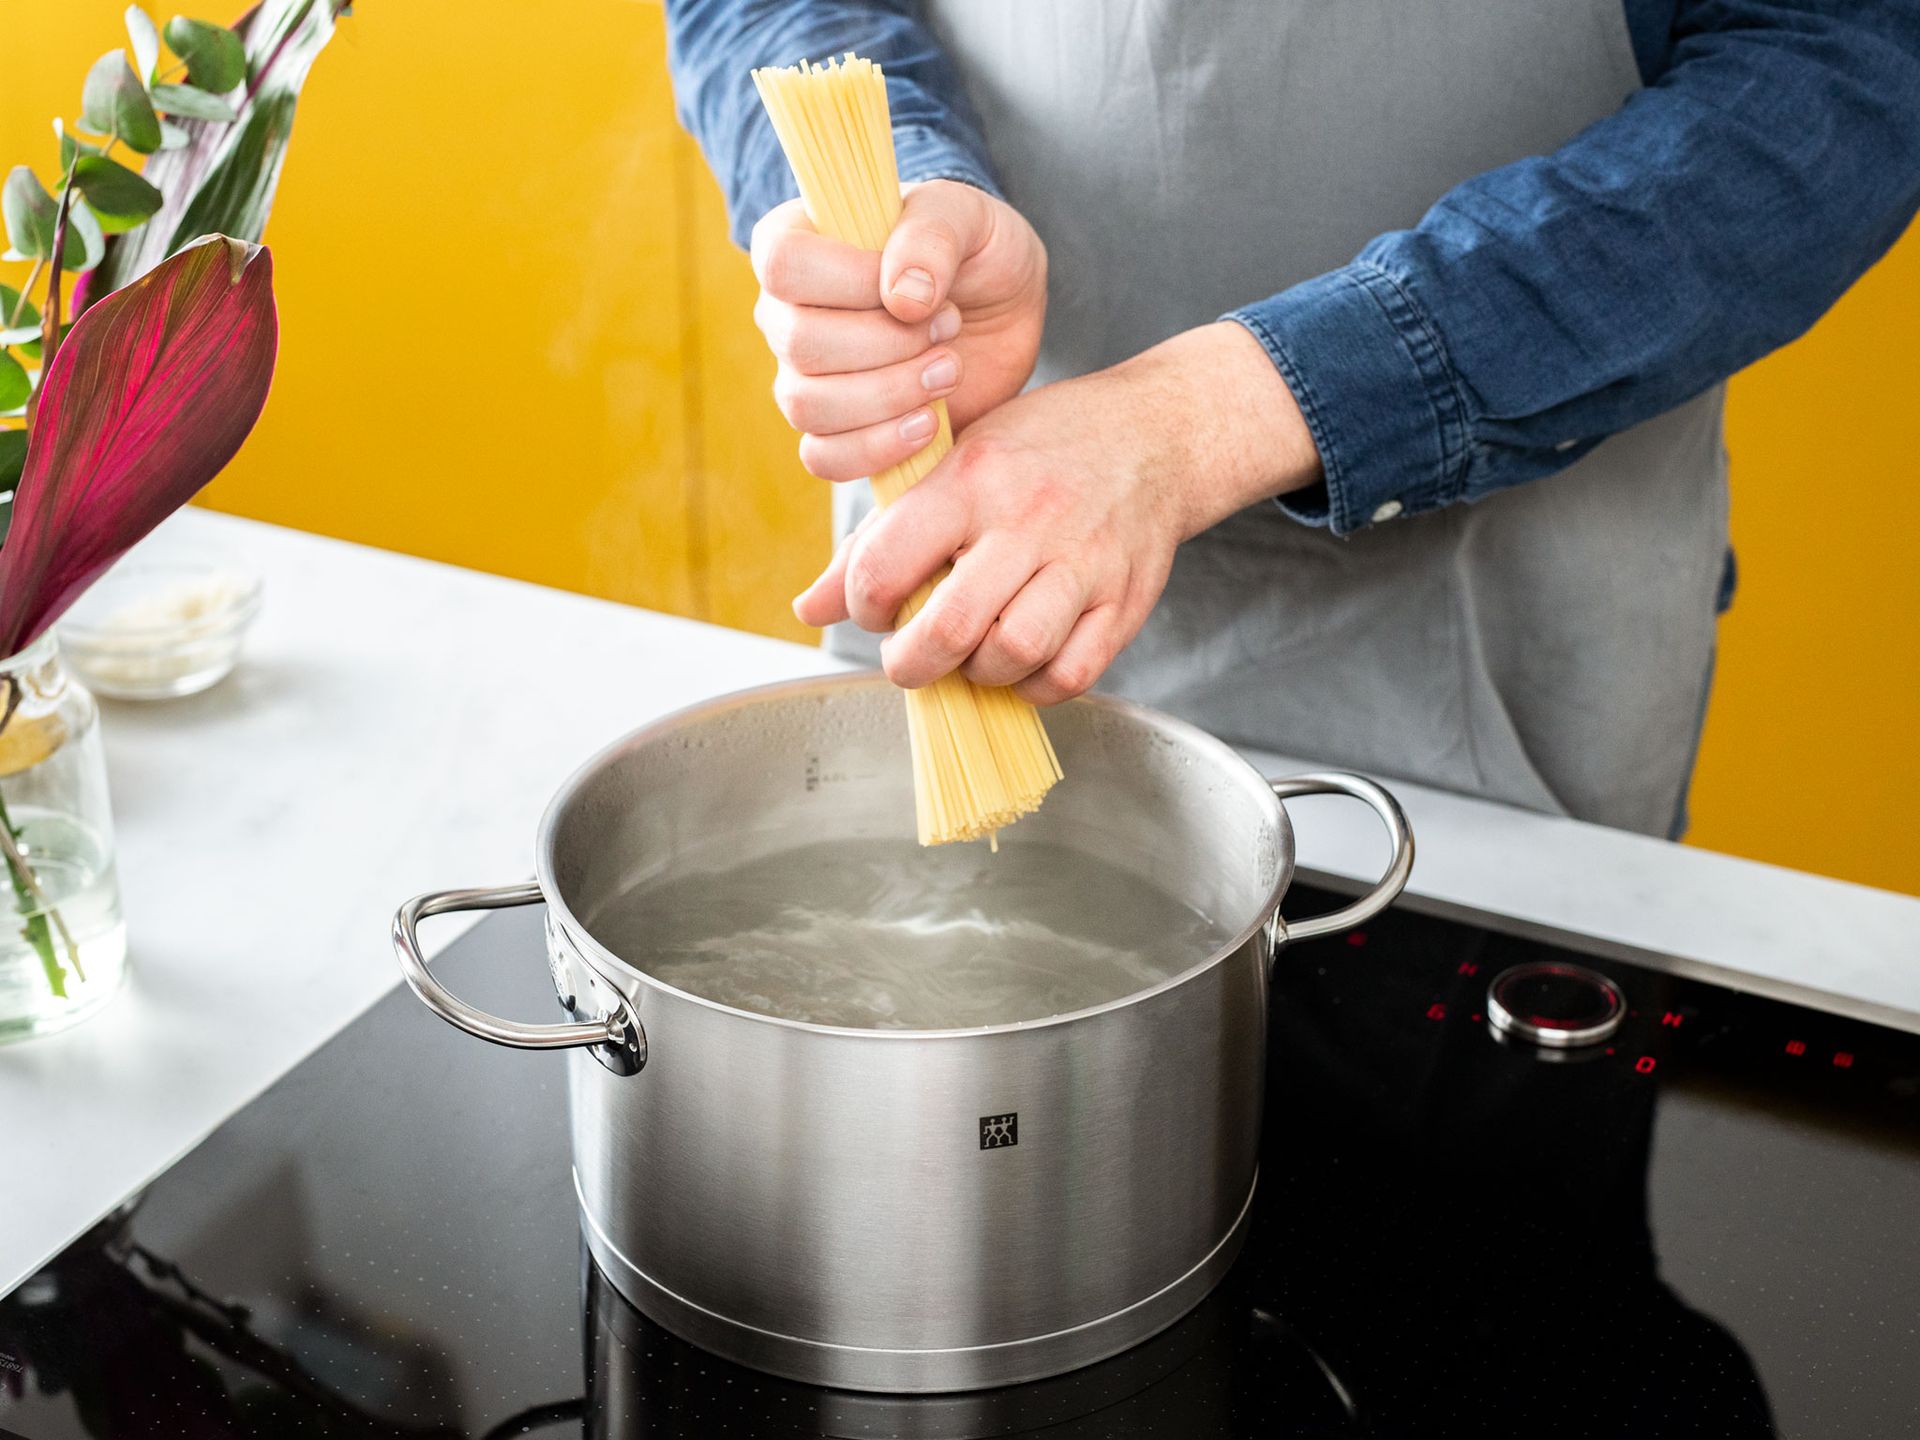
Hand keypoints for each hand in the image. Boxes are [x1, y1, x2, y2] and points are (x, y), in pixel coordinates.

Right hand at [751, 180, 1046, 479]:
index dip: (849, 281)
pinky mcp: (836, 431)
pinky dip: (878, 448)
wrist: (1002, 313)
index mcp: (799, 242)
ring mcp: (804, 377)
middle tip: (949, 328)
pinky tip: (928, 424)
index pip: (783, 264)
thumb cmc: (974, 250)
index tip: (916, 289)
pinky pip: (824, 457)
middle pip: (800, 342)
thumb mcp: (970, 217)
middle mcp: (786, 313)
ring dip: (890, 395)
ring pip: (808, 405)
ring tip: (948, 371)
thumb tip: (902, 299)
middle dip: (889, 344)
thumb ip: (932, 236)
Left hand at [794, 323, 1324, 703]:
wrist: (1156, 434)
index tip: (875, 610)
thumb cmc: (1041, 448)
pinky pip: (1069, 674)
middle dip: (911, 663)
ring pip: (1013, 653)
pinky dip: (1033, 687)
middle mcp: (1028, 520)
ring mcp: (1083, 564)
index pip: (888, 563)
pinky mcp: (1123, 602)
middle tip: (910, 659)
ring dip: (977, 673)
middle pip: (950, 626)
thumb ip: (881, 539)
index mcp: (971, 479)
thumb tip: (810, 608)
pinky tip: (1020, 664)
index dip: (864, 606)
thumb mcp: (955, 464)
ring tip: (971, 655)